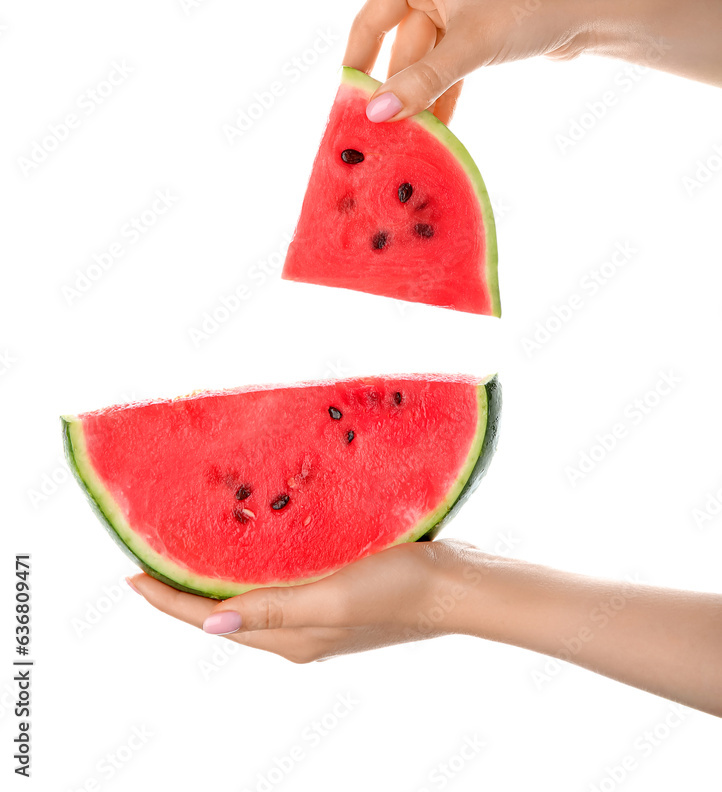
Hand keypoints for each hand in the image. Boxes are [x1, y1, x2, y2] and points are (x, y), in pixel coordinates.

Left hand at [129, 539, 721, 714]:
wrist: (460, 585)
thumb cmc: (400, 587)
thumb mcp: (332, 598)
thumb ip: (271, 609)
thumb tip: (209, 621)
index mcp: (289, 637)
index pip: (209, 620)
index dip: (166, 599)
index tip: (130, 573)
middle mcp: (295, 632)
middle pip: (222, 613)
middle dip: (183, 589)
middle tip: (151, 552)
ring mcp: (316, 615)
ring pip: (248, 599)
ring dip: (216, 576)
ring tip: (188, 544)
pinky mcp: (335, 596)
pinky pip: (277, 587)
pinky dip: (253, 569)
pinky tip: (250, 543)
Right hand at [344, 0, 721, 123]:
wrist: (592, 7)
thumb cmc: (529, 7)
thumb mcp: (468, 47)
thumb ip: (420, 82)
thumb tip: (375, 115)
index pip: (369, 23)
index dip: (357, 67)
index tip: (346, 109)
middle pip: (398, 47)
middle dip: (395, 92)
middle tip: (380, 136)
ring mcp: (452, 4)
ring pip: (423, 62)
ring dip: (419, 99)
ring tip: (406, 140)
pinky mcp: (473, 28)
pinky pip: (445, 66)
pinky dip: (441, 94)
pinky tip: (435, 129)